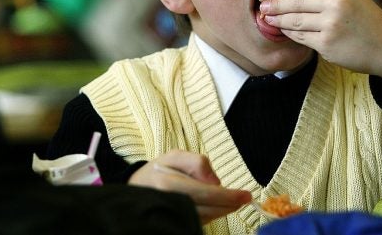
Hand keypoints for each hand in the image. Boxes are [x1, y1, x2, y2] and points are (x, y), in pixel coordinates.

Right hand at [129, 149, 251, 223]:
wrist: (135, 189)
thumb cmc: (158, 170)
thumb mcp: (174, 156)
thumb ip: (196, 162)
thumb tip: (215, 181)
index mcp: (168, 183)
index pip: (205, 193)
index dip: (228, 196)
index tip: (245, 195)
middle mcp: (168, 203)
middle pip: (207, 209)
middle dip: (229, 205)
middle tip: (244, 199)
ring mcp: (171, 217)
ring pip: (204, 218)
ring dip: (221, 210)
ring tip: (231, 201)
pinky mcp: (173, 224)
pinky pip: (198, 222)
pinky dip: (211, 214)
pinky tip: (216, 206)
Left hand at [259, 0, 381, 86]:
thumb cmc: (367, 21)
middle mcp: (337, 3)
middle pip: (296, 2)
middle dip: (275, 4)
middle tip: (262, 5)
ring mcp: (331, 24)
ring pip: (294, 20)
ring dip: (277, 19)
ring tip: (266, 17)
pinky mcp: (327, 44)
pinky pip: (300, 36)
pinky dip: (288, 33)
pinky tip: (282, 30)